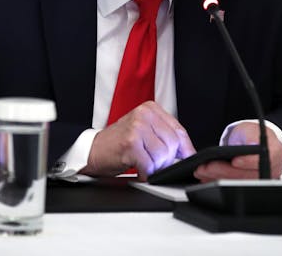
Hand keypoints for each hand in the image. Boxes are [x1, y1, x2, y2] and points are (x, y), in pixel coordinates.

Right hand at [80, 101, 195, 180]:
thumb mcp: (144, 130)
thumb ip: (164, 135)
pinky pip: (149, 165)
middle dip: (167, 160)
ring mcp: (137, 128)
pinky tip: (139, 169)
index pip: (179, 130)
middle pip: (173, 144)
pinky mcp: (130, 144)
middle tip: (155, 163)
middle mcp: (144, 115)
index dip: (186, 148)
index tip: (188, 158)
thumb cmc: (119, 142)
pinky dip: (146, 173)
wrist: (93, 150)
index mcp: (151, 109)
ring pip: (163, 155)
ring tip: (144, 164)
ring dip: (155, 167)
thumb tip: (187, 152)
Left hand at [193, 122, 281, 181]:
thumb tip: (252, 144)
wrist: (253, 142)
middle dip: (224, 171)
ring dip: (217, 178)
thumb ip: (251, 136)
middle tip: (207, 167)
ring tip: (202, 171)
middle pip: (247, 175)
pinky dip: (218, 181)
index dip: (248, 162)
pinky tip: (207, 177)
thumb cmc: (252, 135)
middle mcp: (270, 169)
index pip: (262, 160)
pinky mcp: (249, 186)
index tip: (234, 161)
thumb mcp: (250, 129)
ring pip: (238, 183)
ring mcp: (260, 179)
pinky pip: (233, 186)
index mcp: (275, 152)